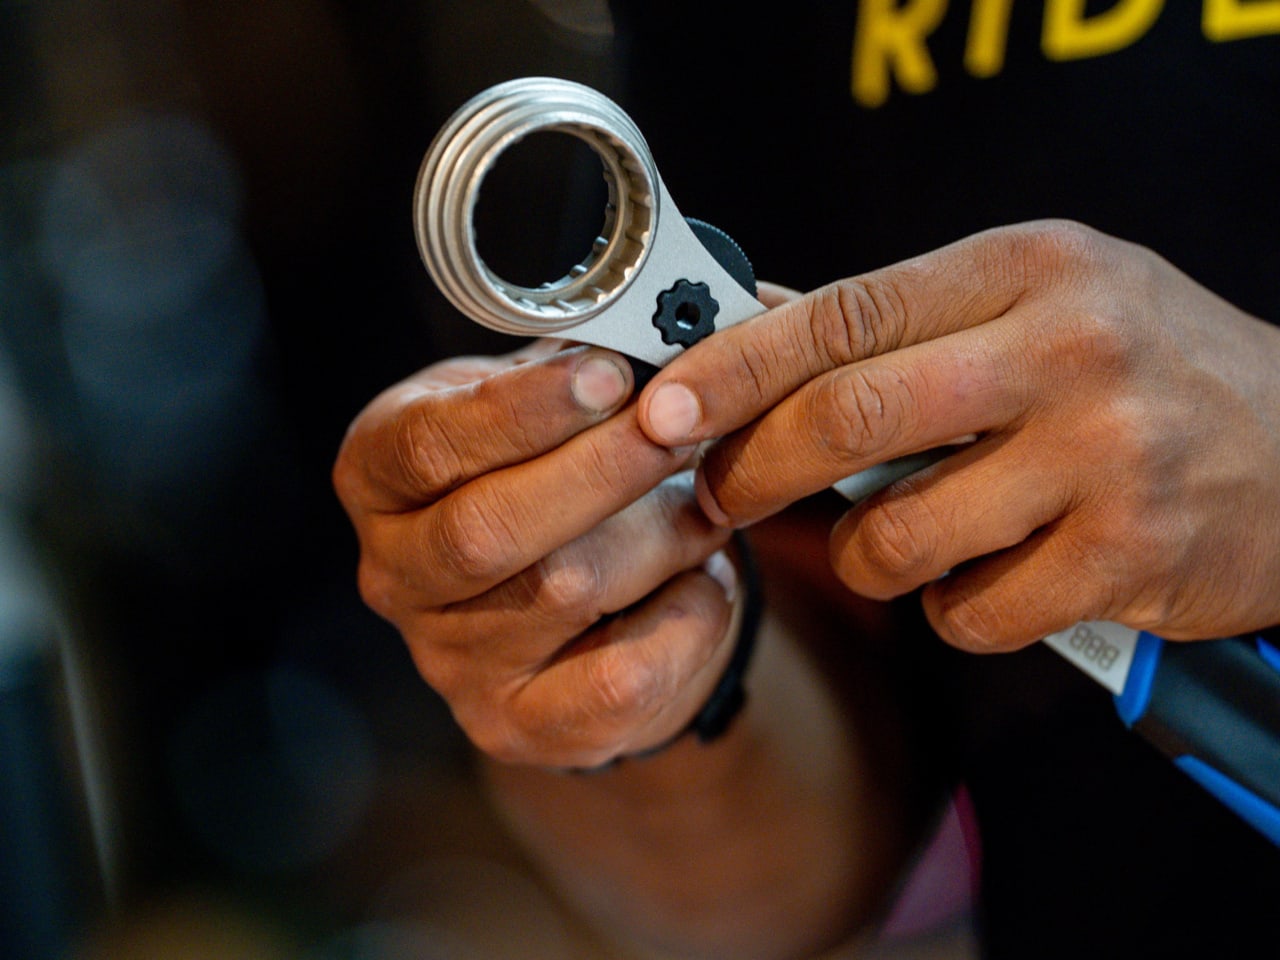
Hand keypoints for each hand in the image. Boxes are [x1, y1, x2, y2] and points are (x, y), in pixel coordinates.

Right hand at [332, 340, 738, 767]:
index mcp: (379, 477)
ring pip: (562, 593)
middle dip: (600, 470)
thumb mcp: (541, 407)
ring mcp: (449, 661)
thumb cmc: (555, 472)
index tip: (609, 372)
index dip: (521, 410)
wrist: (581, 599)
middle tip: (677, 426)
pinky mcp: (516, 725)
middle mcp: (396, 575)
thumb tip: (645, 340)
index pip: (426, 446)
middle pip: (487, 530)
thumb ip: (570, 375)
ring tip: (706, 496)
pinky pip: (616, 682)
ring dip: (659, 534)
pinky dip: (683, 620)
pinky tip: (704, 579)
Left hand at [636, 220, 1279, 651]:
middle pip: (846, 419)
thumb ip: (900, 321)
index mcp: (1025, 270)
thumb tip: (751, 327)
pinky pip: (970, 613)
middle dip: (751, 473)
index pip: (841, 313)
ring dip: (868, 556)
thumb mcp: (1034, 300)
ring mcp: (1103, 456)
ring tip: (906, 537)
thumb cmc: (1145, 367)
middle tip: (717, 496)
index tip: (661, 406)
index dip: (731, 365)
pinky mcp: (1127, 557)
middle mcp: (1065, 350)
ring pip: (897, 537)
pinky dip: (952, 609)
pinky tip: (997, 577)